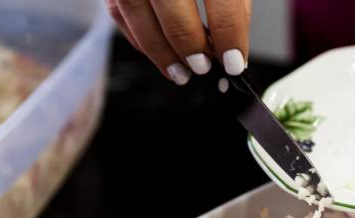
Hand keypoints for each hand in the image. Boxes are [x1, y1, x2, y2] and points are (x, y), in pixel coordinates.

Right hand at [106, 0, 251, 84]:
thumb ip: (233, 4)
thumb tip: (231, 48)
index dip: (228, 34)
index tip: (234, 63)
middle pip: (170, 3)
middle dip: (189, 44)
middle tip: (204, 67)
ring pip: (135, 10)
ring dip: (160, 51)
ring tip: (182, 73)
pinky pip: (120, 12)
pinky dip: (141, 40)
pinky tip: (162, 55)